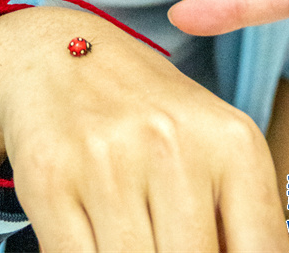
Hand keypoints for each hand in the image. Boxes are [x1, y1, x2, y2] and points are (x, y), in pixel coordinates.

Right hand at [0, 6, 288, 251]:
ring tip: (135, 230)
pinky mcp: (50, 178)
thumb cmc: (149, 115)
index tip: (210, 250)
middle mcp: (172, 144)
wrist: (61, 55)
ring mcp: (108, 161)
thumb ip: (238, 221)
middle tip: (167, 238)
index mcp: (233, 141)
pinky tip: (94, 237)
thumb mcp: (212, 149)